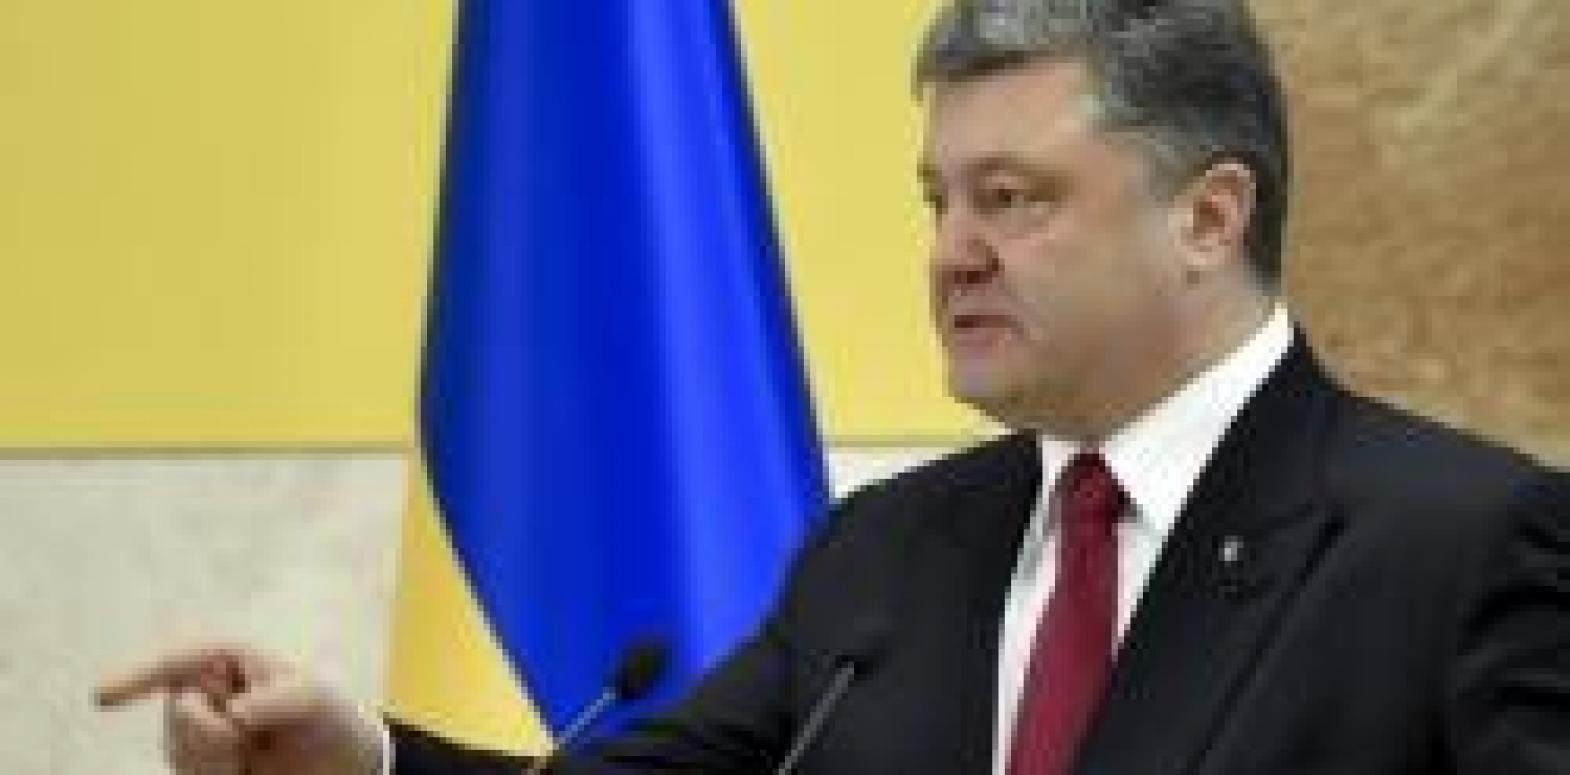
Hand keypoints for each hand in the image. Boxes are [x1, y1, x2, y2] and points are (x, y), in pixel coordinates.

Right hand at [96, 645, 384, 774]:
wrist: (333, 763)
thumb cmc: (324, 716)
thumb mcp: (314, 699)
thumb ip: (278, 700)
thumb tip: (234, 712)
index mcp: (227, 658)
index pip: (177, 659)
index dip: (137, 674)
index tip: (103, 695)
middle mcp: (201, 689)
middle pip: (180, 713)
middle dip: (216, 733)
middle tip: (254, 738)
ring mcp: (193, 729)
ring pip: (179, 749)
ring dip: (218, 759)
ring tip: (252, 752)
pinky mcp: (193, 762)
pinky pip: (187, 772)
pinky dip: (214, 774)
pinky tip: (240, 769)